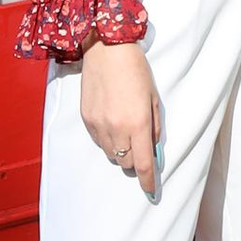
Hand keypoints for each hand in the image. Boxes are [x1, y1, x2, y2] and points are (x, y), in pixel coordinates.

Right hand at [80, 41, 163, 194]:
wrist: (107, 49)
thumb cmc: (136, 70)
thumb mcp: (153, 98)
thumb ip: (154, 127)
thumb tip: (152, 149)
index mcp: (138, 123)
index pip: (142, 164)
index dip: (147, 181)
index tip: (151, 191)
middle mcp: (116, 128)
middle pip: (126, 163)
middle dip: (135, 160)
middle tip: (140, 146)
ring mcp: (98, 125)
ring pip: (111, 154)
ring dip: (120, 150)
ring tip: (124, 130)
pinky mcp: (86, 119)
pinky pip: (98, 141)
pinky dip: (107, 139)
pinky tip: (111, 121)